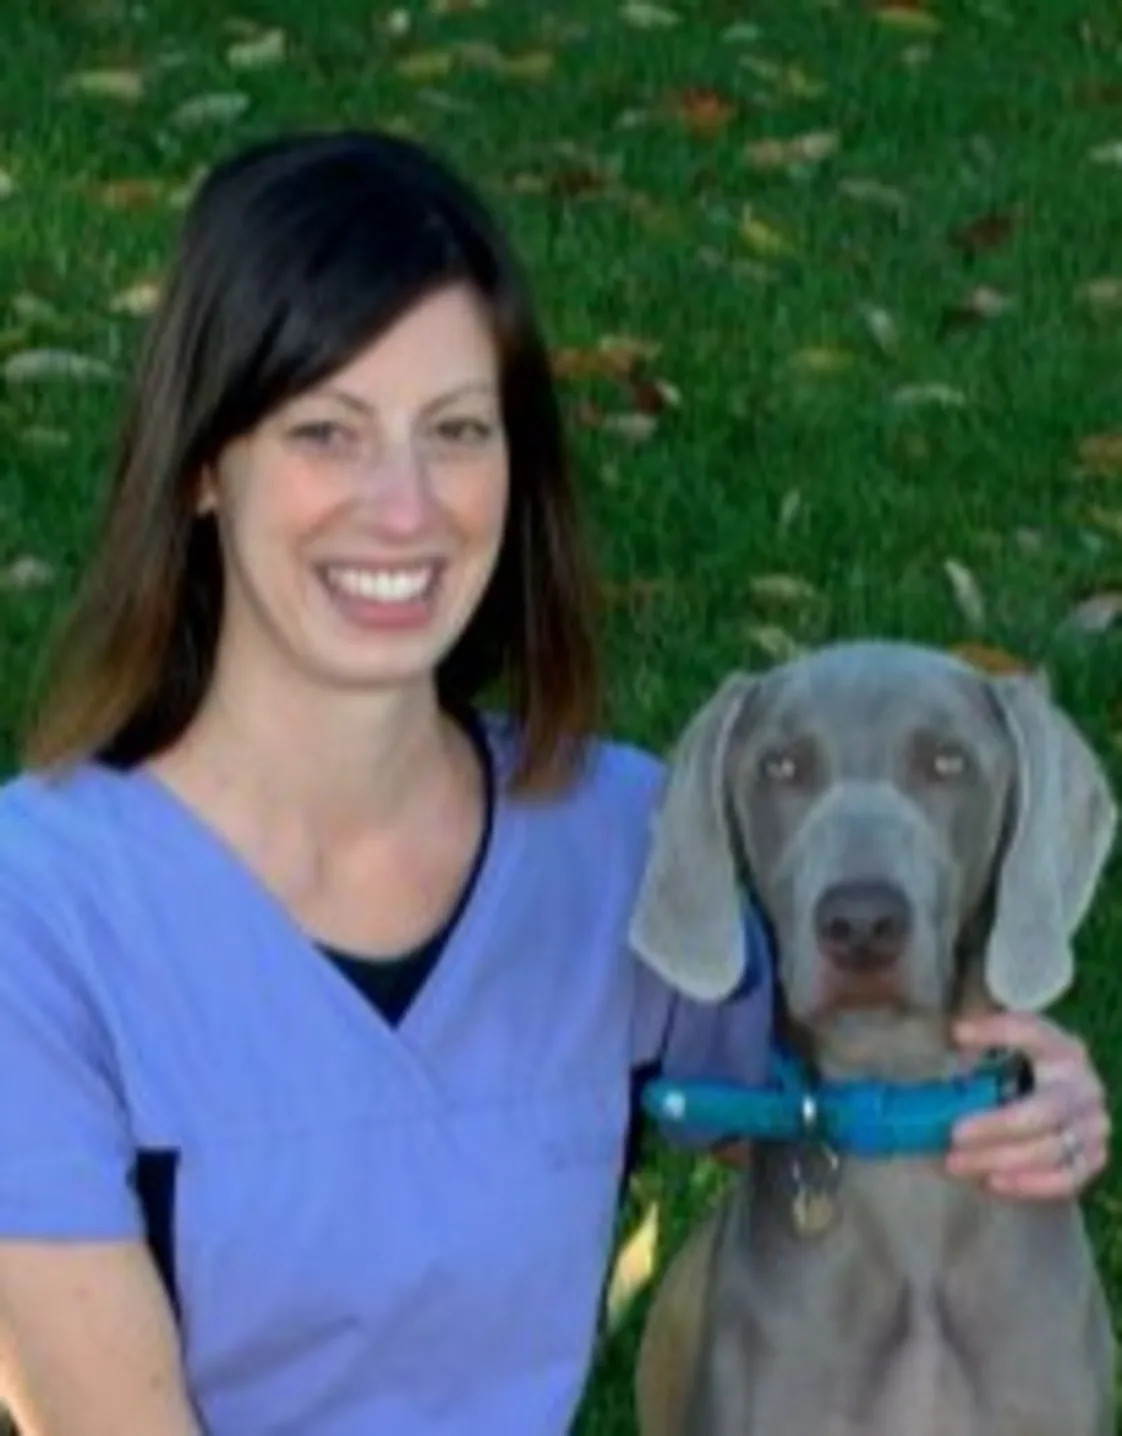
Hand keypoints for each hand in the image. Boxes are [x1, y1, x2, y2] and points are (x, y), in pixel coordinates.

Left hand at [945, 1011, 1109, 1199]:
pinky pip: (1066, 1179)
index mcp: (1062, 1049)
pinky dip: (1029, 1184)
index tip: (958, 1035)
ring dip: (1001, 1160)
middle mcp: (1085, 1087)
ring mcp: (1094, 1126)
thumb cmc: (1019, 1066)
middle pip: (1044, 1110)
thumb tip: (960, 1035)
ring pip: (1052, 1149)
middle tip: (953, 1134)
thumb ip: (982, 1038)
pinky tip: (992, 1182)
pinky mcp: (1093, 1158)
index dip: (996, 1031)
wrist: (1054, 1093)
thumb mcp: (1001, 1043)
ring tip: (956, 1163)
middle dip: (996, 1125)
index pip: (1030, 1031)